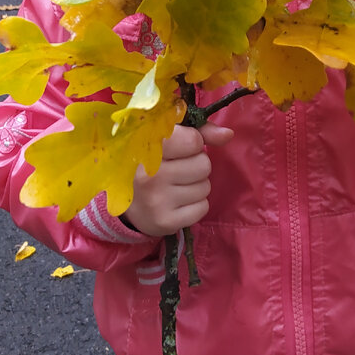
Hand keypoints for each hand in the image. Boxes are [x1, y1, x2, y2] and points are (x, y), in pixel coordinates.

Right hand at [123, 122, 231, 236]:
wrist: (127, 203)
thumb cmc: (150, 164)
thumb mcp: (166, 141)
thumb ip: (198, 133)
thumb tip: (228, 134)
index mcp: (146, 148)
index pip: (193, 140)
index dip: (193, 143)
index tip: (180, 148)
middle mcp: (150, 174)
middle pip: (203, 164)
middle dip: (196, 165)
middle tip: (177, 169)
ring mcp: (157, 200)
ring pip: (205, 186)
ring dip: (196, 185)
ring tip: (176, 186)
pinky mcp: (165, 222)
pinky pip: (203, 207)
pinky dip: (195, 204)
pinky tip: (177, 202)